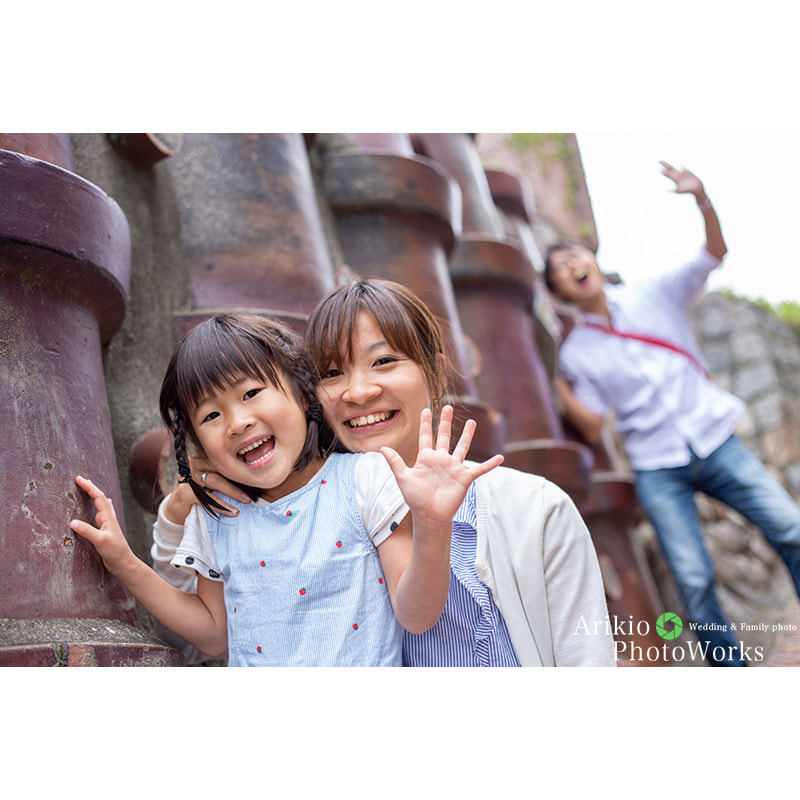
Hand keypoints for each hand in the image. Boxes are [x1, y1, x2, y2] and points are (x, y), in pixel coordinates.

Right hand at [70, 476, 136, 577]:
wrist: (124, 563)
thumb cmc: (115, 552)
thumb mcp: (100, 541)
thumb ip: (88, 531)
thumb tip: (72, 522)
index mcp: (108, 517)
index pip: (98, 497)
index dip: (89, 487)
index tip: (79, 479)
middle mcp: (108, 518)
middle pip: (100, 498)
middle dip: (91, 488)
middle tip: (80, 479)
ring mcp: (107, 524)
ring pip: (100, 505)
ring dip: (94, 495)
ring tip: (87, 488)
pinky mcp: (104, 531)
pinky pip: (99, 514)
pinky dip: (96, 506)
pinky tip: (98, 507)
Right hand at [162, 454, 250, 524]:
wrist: (178, 511)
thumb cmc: (201, 495)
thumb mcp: (215, 483)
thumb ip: (227, 476)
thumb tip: (254, 479)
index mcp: (203, 456)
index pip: (224, 458)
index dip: (241, 467)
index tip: (256, 477)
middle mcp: (195, 462)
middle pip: (221, 467)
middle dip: (240, 479)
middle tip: (256, 489)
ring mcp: (187, 475)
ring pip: (215, 480)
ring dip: (233, 492)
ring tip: (247, 500)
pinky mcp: (184, 491)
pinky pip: (206, 497)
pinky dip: (220, 505)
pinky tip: (231, 511)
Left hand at [379, 405, 503, 526]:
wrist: (429, 515)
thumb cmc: (415, 498)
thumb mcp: (403, 477)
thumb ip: (395, 462)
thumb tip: (382, 448)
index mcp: (426, 458)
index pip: (426, 436)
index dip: (426, 423)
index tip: (426, 410)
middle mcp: (441, 460)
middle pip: (445, 437)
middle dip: (446, 422)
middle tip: (448, 407)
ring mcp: (454, 468)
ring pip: (462, 447)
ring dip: (468, 435)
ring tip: (473, 422)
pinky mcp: (464, 478)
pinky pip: (480, 469)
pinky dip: (490, 464)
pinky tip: (500, 458)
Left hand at [659, 160, 704, 199]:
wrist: (696, 188)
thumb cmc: (687, 190)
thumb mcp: (679, 191)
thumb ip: (672, 190)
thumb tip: (665, 189)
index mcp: (674, 179)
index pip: (667, 174)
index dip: (663, 171)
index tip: (658, 168)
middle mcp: (677, 175)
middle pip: (669, 169)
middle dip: (664, 165)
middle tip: (659, 161)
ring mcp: (681, 173)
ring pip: (674, 167)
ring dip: (670, 164)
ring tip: (666, 161)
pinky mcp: (687, 171)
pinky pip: (682, 167)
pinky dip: (680, 165)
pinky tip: (676, 162)